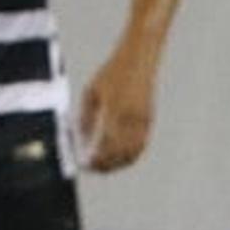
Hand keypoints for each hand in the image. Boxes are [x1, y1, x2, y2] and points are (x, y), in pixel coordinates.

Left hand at [80, 48, 156, 171]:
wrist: (138, 61)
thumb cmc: (110, 74)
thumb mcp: (91, 92)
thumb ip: (85, 117)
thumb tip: (80, 140)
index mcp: (115, 110)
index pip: (105, 143)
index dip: (95, 157)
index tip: (84, 164)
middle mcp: (132, 119)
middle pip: (120, 152)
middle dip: (105, 164)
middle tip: (90, 168)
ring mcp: (143, 122)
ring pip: (132, 152)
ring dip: (117, 163)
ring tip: (101, 167)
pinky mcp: (149, 122)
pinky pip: (140, 145)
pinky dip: (129, 156)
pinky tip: (117, 158)